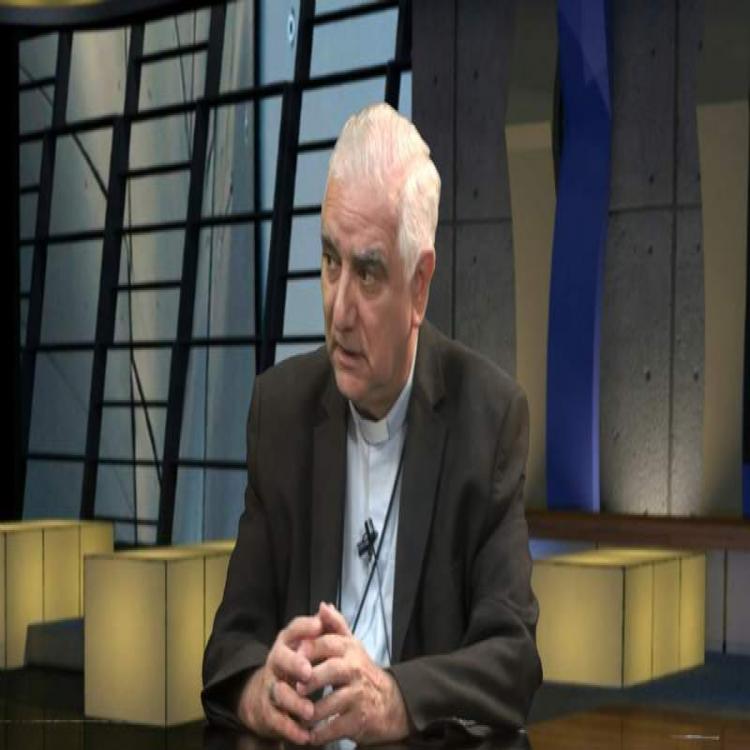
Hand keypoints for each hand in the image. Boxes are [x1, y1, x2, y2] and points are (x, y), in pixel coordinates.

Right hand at [236, 615, 322, 743]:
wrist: (267, 697)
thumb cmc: (298, 665)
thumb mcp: (312, 646)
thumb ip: (326, 628)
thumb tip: (328, 606)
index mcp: (288, 643)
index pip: (293, 629)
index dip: (304, 627)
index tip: (317, 625)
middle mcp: (276, 662)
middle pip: (280, 659)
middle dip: (294, 664)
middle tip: (308, 671)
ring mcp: (271, 686)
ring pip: (279, 692)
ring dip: (294, 702)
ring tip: (310, 712)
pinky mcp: (268, 711)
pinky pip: (277, 720)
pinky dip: (291, 729)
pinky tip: (305, 735)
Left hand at [297, 602, 409, 744]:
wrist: (389, 702)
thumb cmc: (360, 670)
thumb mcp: (351, 644)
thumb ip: (335, 625)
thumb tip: (323, 605)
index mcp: (350, 649)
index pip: (327, 643)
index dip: (308, 648)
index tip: (293, 655)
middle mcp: (356, 670)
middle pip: (330, 671)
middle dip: (310, 680)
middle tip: (294, 688)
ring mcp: (359, 695)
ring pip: (331, 703)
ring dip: (310, 712)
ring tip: (296, 715)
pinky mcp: (359, 720)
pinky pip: (335, 728)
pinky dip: (320, 734)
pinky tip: (309, 735)